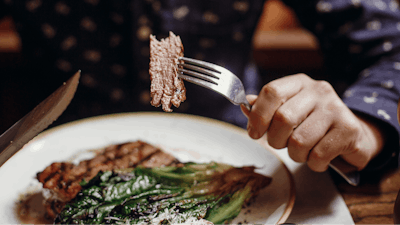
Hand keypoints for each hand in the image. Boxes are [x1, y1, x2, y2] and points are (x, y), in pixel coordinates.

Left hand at [241, 74, 385, 171]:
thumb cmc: (312, 125)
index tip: (254, 132)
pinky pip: (318, 155)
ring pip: (299, 141)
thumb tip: (245, 105)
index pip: (271, 91)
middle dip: (276, 140)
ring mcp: (336, 108)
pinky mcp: (349, 129)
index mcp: (299, 83)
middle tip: (283, 144)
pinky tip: (320, 157)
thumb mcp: (287, 112)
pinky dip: (314, 163)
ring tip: (304, 151)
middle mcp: (318, 91)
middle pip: (283, 118)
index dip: (258, 115)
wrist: (353, 136)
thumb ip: (265, 109)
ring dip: (296, 155)